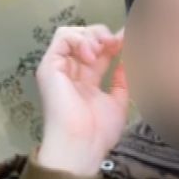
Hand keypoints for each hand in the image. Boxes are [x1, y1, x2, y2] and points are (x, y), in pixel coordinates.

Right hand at [35, 25, 128, 175]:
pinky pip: (62, 37)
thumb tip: (126, 61)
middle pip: (85, 38)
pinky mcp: (49, 66)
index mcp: (87, 81)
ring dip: (91, 35)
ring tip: (104, 48)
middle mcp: (71, 72)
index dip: (114, 42)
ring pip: (72, 33)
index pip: (99, 52)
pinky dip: (80, 39)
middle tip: (117, 43)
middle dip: (103, 35)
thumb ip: (122, 82)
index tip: (129, 40)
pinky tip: (92, 54)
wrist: (82, 144)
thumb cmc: (98, 132)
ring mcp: (58, 68)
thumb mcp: (118, 102)